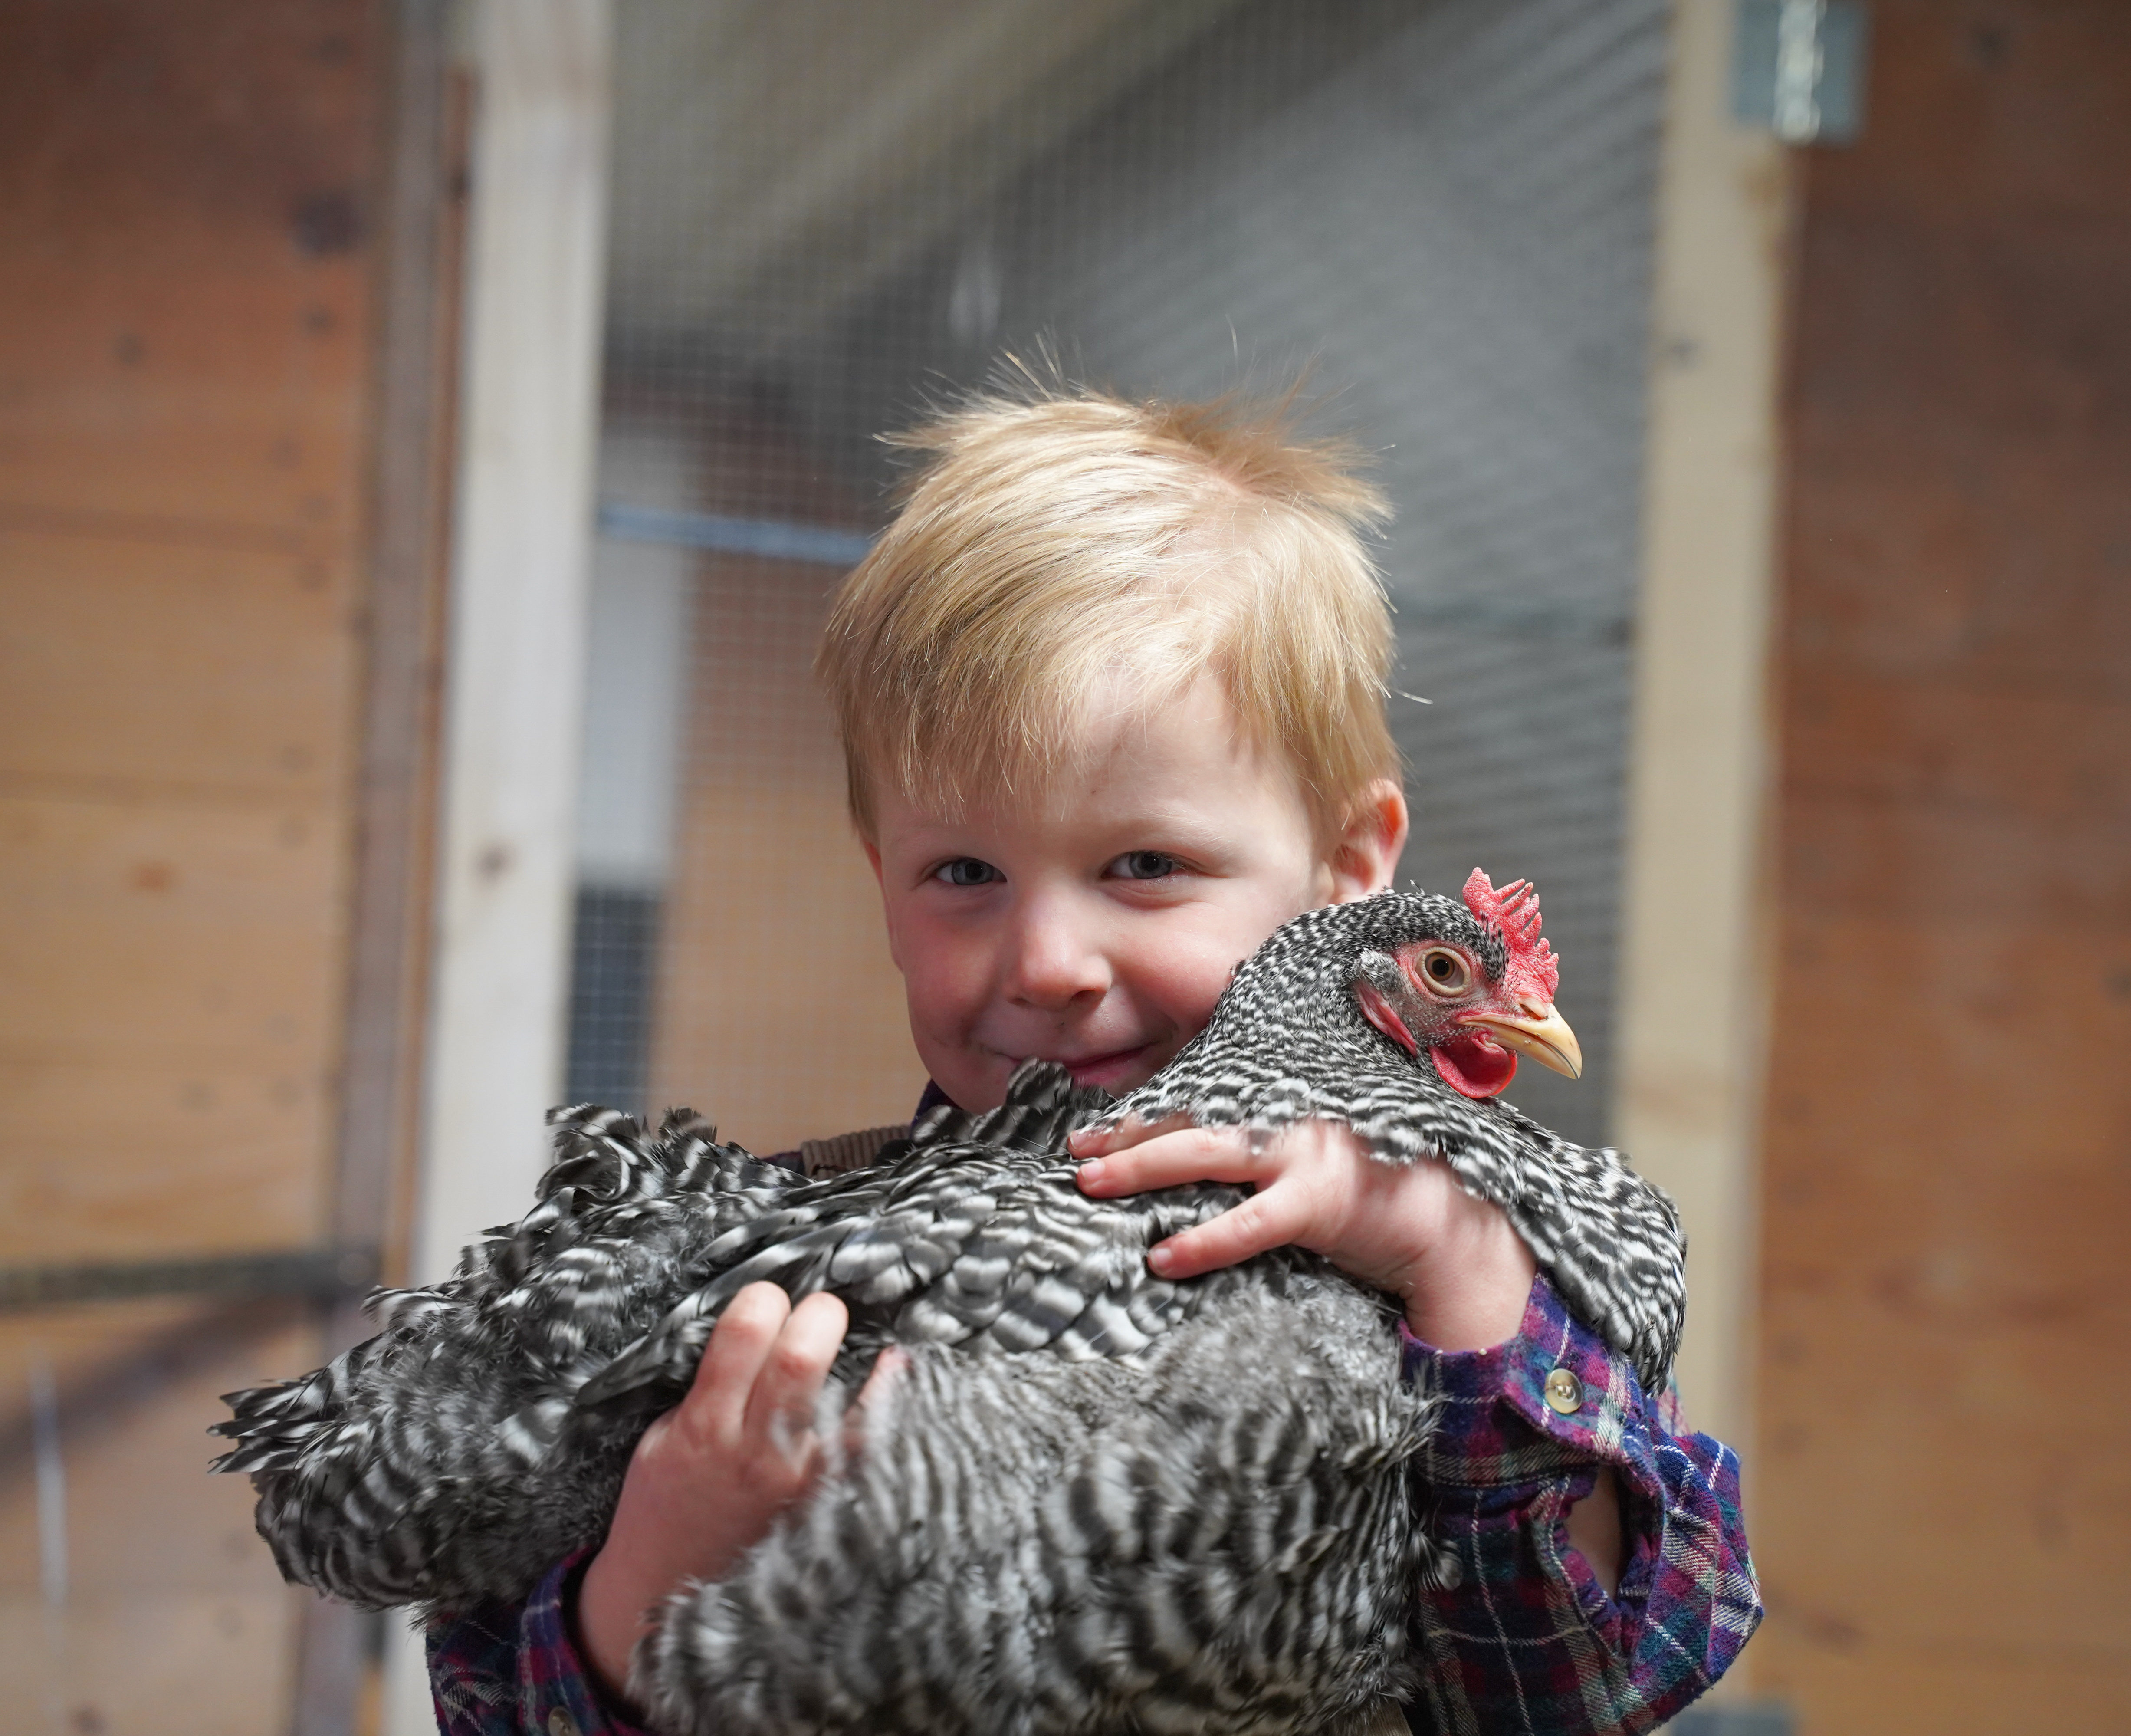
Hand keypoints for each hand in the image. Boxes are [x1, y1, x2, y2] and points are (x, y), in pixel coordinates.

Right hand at [574, 1283, 899, 1705]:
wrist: (665, 1595)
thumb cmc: (662, 1509)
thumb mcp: (661, 1440)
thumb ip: (706, 1390)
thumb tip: (755, 1335)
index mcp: (706, 1425)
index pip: (744, 1332)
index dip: (763, 1298)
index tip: (768, 1300)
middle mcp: (758, 1450)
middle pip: (803, 1357)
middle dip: (817, 1314)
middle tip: (818, 1312)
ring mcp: (798, 1482)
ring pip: (848, 1403)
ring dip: (860, 1356)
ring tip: (858, 1336)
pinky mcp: (825, 1506)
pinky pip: (870, 1450)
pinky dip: (888, 1403)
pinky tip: (898, 1369)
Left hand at [1070, 1117, 1535, 1349]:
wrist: (1453, 1219)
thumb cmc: (1384, 1183)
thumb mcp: (1321, 1150)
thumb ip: (1269, 1146)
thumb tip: (1207, 1161)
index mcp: (1286, 1101)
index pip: (1202, 1098)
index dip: (1147, 1111)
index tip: (1096, 1126)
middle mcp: (1287, 1116)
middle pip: (1191, 1117)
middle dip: (1128, 1132)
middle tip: (1076, 1150)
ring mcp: (1302, 1155)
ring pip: (1205, 1153)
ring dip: (1142, 1166)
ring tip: (1090, 1183)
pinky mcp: (1319, 1202)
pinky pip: (1247, 1224)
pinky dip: (1201, 1240)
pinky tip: (1161, 1257)